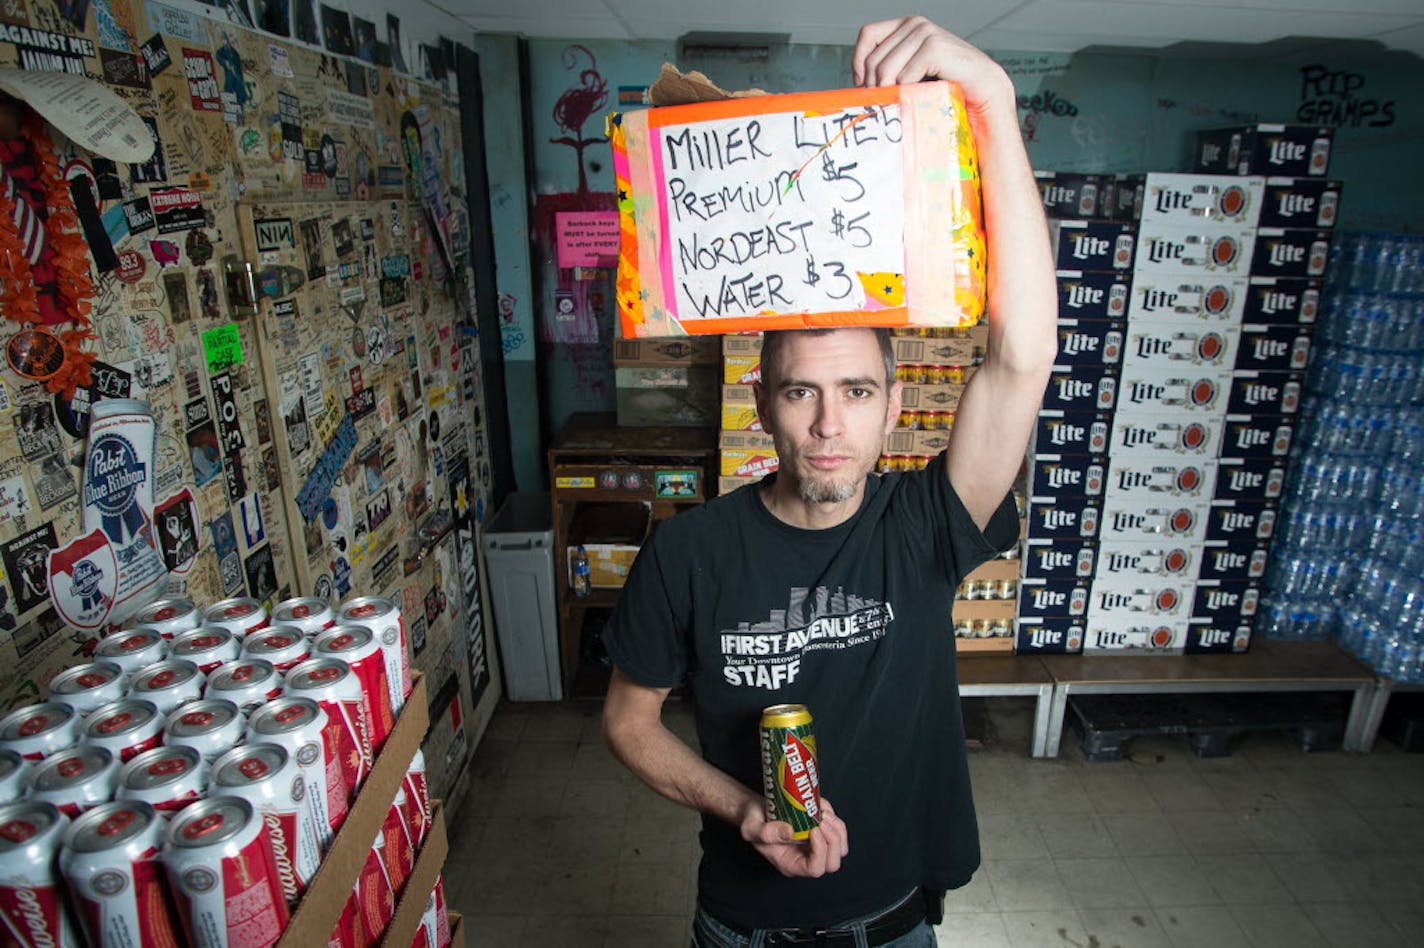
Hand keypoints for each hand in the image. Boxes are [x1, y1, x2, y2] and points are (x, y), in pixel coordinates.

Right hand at [739, 796, 849, 877]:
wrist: (757, 810)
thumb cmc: (753, 821)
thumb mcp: (751, 828)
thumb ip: (766, 833)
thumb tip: (791, 832)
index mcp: (791, 864)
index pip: (815, 869)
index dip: (820, 852)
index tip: (813, 830)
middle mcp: (806, 859)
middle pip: (832, 863)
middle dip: (832, 841)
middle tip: (821, 821)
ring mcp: (815, 847)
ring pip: (841, 849)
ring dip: (837, 830)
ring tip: (823, 813)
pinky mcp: (822, 833)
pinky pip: (839, 832)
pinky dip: (835, 819)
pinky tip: (822, 809)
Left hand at [852, 16, 1014, 122]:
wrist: (981, 91)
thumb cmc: (945, 86)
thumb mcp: (910, 74)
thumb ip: (888, 71)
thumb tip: (855, 89)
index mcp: (906, 26)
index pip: (867, 35)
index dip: (860, 63)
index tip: (865, 87)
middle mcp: (915, 24)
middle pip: (874, 58)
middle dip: (874, 86)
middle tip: (884, 106)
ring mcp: (926, 33)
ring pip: (886, 69)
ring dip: (889, 93)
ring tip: (900, 106)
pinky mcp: (935, 47)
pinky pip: (904, 76)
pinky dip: (907, 92)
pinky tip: (919, 98)